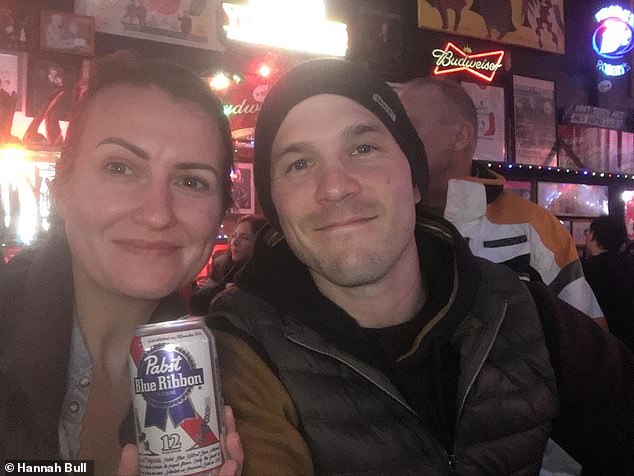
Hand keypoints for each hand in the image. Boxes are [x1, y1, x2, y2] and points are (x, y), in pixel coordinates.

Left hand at [117, 406, 241, 475]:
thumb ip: (129, 474)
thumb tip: (129, 447)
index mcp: (180, 474)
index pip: (198, 450)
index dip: (207, 429)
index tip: (208, 407)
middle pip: (219, 454)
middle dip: (226, 432)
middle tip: (225, 410)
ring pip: (230, 469)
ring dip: (234, 451)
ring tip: (232, 433)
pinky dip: (232, 475)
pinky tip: (231, 464)